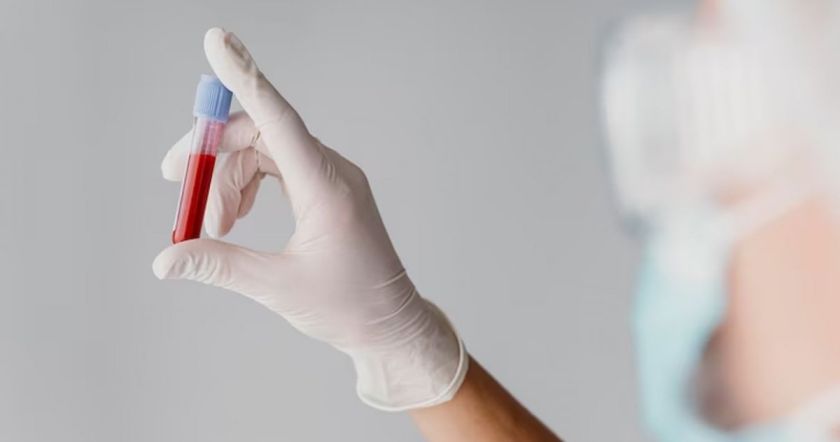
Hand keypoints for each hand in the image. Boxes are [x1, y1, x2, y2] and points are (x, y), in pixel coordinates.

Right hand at [153, 28, 466, 410]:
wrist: (390, 324)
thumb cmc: (349, 306)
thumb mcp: (277, 287)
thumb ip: (218, 265)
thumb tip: (165, 259)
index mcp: (326, 186)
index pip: (278, 118)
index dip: (244, 78)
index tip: (217, 40)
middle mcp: (331, 171)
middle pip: (259, 133)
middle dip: (212, 156)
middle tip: (181, 191)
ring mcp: (331, 178)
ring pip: (264, 151)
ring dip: (228, 178)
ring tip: (211, 227)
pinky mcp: (327, 190)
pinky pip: (278, 166)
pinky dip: (248, 184)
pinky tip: (235, 216)